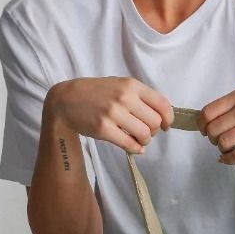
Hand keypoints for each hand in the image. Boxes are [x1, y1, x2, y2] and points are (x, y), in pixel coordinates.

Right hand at [47, 77, 173, 154]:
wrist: (66, 100)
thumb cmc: (96, 92)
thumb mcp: (119, 84)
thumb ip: (140, 96)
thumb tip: (161, 115)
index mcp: (131, 85)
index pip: (162, 104)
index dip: (168, 118)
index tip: (166, 125)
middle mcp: (124, 98)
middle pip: (155, 122)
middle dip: (154, 131)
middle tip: (145, 132)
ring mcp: (113, 114)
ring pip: (144, 134)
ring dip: (144, 141)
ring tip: (138, 139)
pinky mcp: (103, 129)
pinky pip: (129, 144)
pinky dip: (135, 149)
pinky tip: (133, 147)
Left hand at [198, 87, 234, 162]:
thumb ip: (233, 104)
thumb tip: (208, 119)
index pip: (208, 112)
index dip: (202, 125)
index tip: (205, 130)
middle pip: (213, 130)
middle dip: (211, 138)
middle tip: (219, 140)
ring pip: (223, 143)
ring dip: (221, 149)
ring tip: (227, 148)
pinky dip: (227, 160)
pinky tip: (228, 158)